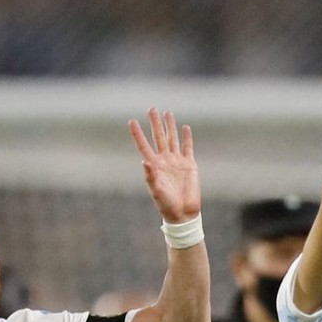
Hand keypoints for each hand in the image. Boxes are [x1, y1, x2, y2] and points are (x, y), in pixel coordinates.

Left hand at [129, 108, 200, 222]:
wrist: (183, 213)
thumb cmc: (166, 204)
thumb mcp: (156, 191)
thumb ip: (151, 177)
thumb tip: (145, 161)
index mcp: (154, 166)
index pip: (144, 145)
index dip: (138, 133)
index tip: (131, 121)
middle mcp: (164, 161)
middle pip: (159, 137)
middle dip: (155, 123)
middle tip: (152, 109)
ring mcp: (177, 162)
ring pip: (172, 139)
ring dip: (170, 126)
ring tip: (168, 113)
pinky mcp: (190, 165)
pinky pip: (188, 148)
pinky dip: (187, 138)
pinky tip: (185, 128)